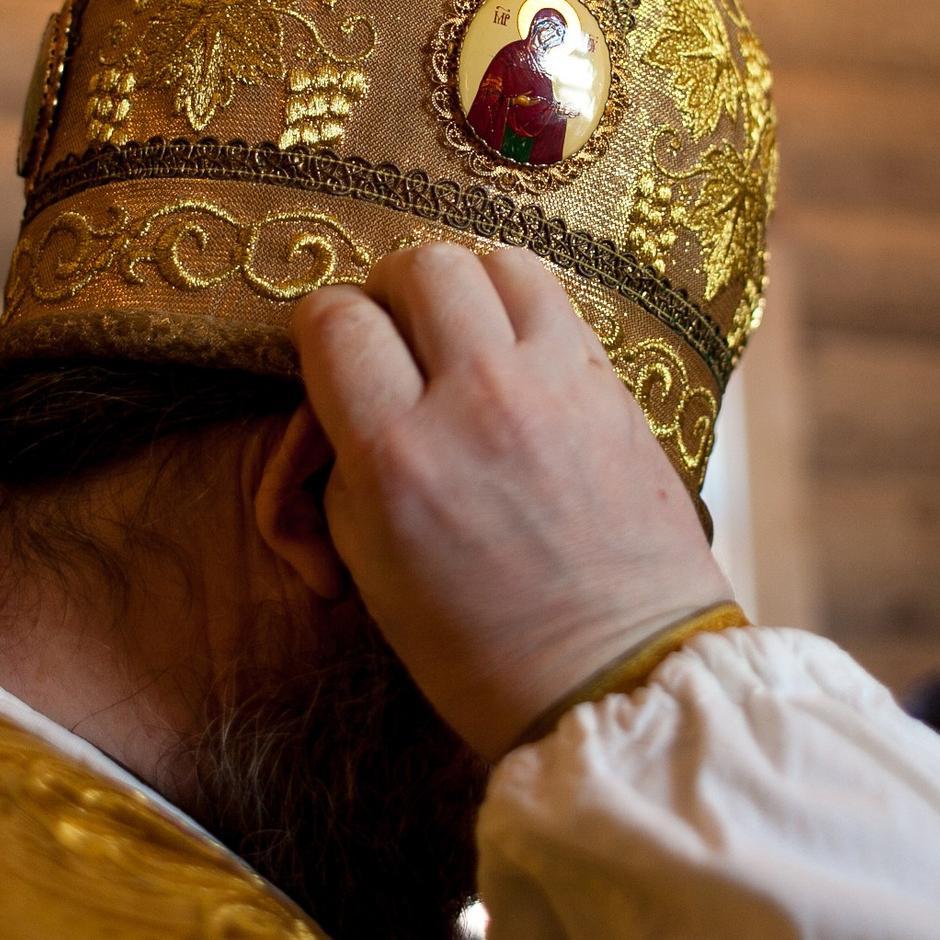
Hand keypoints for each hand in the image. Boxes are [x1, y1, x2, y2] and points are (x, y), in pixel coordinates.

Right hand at [294, 242, 731, 757]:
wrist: (616, 680)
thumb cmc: (481, 651)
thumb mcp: (372, 570)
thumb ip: (345, 468)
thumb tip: (346, 408)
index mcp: (398, 458)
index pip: (333, 320)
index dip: (323, 332)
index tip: (335, 364)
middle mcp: (477, 400)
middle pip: (418, 266)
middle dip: (392, 296)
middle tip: (397, 344)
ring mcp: (556, 384)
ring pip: (495, 259)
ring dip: (466, 288)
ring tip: (462, 339)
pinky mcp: (614, 387)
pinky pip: (557, 299)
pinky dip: (525, 310)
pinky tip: (519, 359)